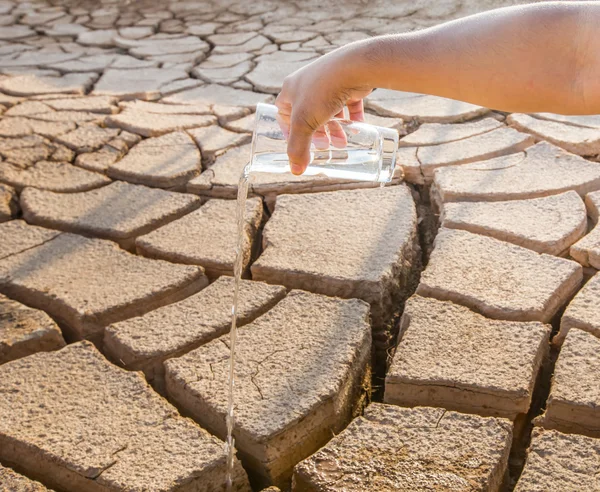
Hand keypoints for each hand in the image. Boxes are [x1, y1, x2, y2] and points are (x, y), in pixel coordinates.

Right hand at [275, 46, 373, 174]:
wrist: (354, 67)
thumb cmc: (323, 92)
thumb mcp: (304, 123)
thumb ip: (299, 148)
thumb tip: (296, 172)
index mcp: (291, 89)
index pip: (283, 113)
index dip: (289, 132)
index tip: (301, 145)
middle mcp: (308, 83)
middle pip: (309, 115)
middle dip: (317, 134)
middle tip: (325, 147)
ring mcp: (328, 82)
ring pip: (329, 110)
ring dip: (335, 129)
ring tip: (343, 143)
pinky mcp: (347, 82)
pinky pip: (348, 103)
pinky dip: (351, 117)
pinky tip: (357, 128)